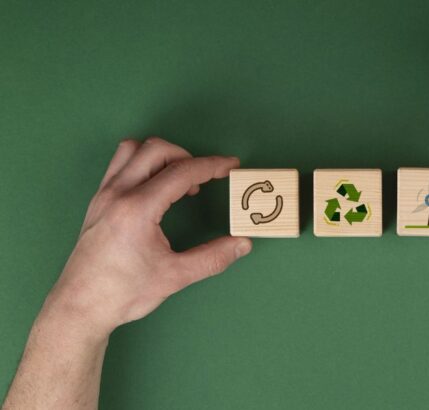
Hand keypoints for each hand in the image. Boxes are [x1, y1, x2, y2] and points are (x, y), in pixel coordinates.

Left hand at [42, 137, 251, 338]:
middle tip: (204, 179)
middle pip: (156, 150)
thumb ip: (212, 258)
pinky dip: (143, 165)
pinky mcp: (97, 201)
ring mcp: (104, 195)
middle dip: (187, 157)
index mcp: (138, 209)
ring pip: (133, 150)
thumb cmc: (124, 293)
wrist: (80, 307)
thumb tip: (242, 245)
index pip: (181, 172)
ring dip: (162, 156)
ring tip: (179, 181)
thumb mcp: (175, 277)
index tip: (231, 166)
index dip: (212, 165)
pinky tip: (156, 189)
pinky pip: (120, 165)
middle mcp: (118, 193)